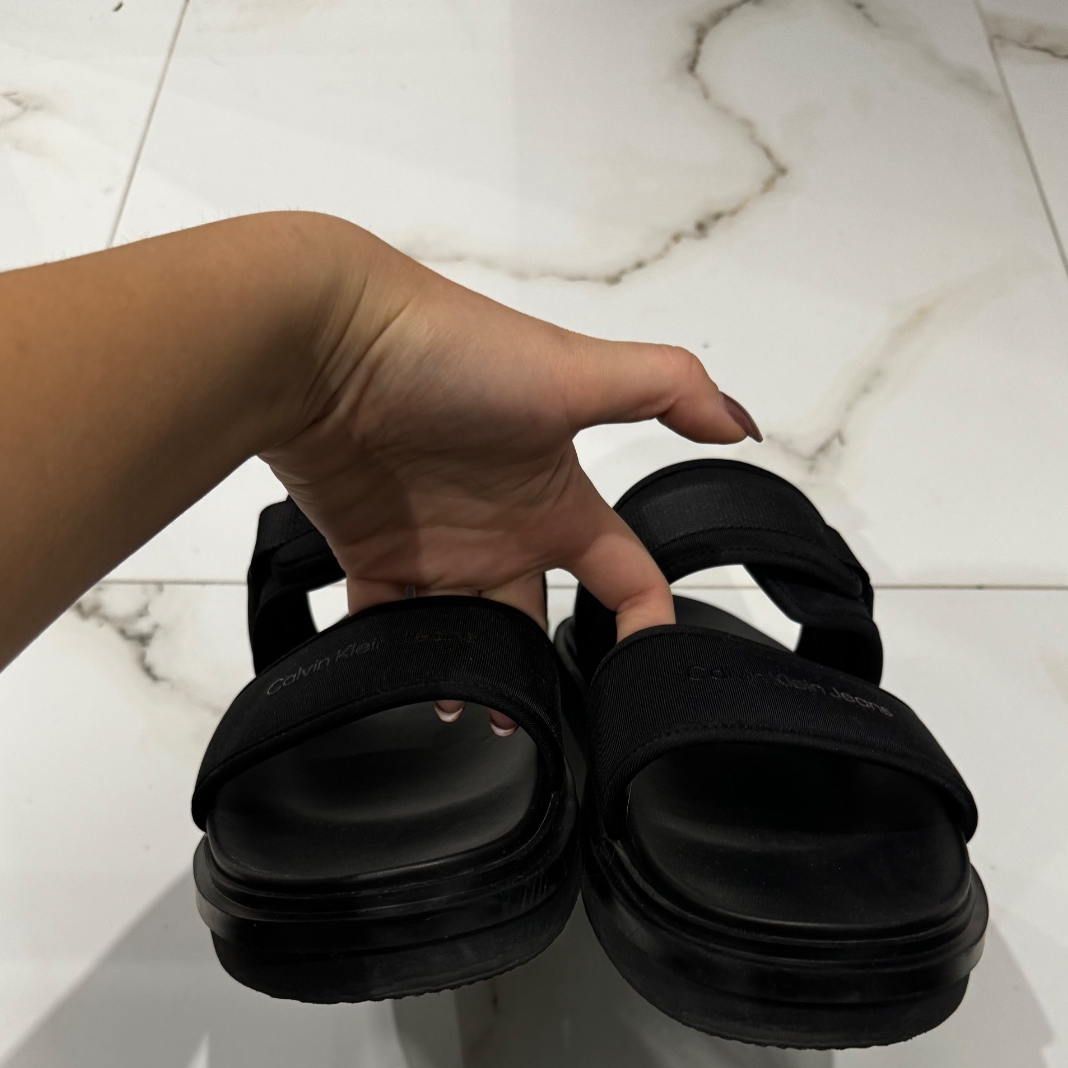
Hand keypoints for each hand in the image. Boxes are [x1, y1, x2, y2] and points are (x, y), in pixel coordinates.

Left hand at [262, 222, 759, 729]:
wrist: (325, 343)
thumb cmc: (451, 351)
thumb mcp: (574, 369)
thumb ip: (665, 390)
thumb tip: (742, 422)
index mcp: (557, 498)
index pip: (620, 571)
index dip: (644, 618)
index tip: (646, 668)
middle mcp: (503, 529)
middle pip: (536, 621)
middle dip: (544, 673)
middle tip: (546, 724)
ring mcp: (438, 546)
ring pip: (466, 634)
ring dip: (474, 677)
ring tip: (477, 718)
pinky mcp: (373, 554)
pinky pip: (389, 623)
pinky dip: (399, 656)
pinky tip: (410, 686)